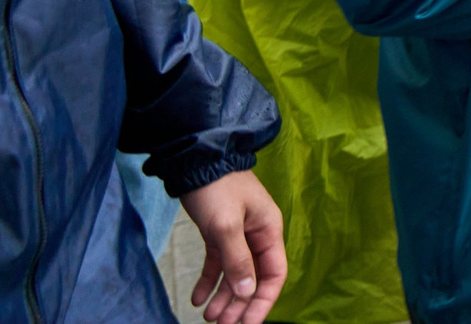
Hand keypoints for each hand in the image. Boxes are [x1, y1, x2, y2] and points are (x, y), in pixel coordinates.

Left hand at [180, 169, 285, 323]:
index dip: (263, 301)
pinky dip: (208, 282)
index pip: (273, 274)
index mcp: (268, 232)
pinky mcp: (219, 234)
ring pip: (235, 274)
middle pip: (253, 278)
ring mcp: (238, 236)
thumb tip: (248, 292)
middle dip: (239, 304)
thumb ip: (237, 260)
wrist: (196, 161)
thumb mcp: (226, 225)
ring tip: (208, 317)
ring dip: (223, 296)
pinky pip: (218, 265)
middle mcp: (257, 236)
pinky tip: (197, 298)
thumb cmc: (217, 189)